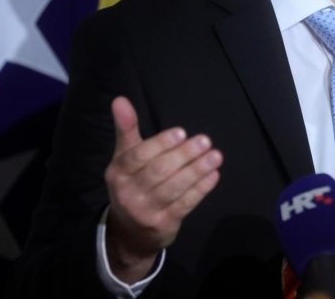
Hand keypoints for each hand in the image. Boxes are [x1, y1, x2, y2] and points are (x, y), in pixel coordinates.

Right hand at [104, 96, 222, 282]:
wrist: (129, 233)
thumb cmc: (132, 183)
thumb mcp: (125, 158)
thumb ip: (126, 129)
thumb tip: (120, 100)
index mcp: (118, 172)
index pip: (139, 156)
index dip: (160, 144)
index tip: (181, 132)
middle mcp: (128, 193)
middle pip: (159, 171)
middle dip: (184, 155)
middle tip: (205, 140)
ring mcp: (145, 211)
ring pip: (174, 188)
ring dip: (197, 170)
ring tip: (216, 156)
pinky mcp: (163, 225)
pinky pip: (185, 204)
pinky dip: (201, 189)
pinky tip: (214, 175)